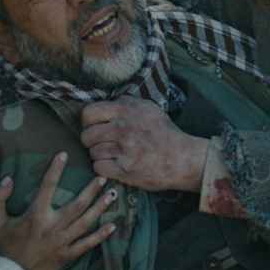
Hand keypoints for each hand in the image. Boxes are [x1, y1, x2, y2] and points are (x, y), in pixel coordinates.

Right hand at [0, 152, 116, 269]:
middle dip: (91, 189)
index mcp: (36, 215)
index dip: (56, 168)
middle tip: (103, 178)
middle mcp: (53, 226)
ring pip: (86, 222)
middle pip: (78, 204)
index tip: (64, 154)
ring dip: (100, 208)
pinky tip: (112, 227)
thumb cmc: (1, 249)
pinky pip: (87, 245)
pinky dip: (100, 236)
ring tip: (111, 196)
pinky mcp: (66, 256)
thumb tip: (7, 179)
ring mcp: (62, 242)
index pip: (48, 185)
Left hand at [80, 95, 206, 191]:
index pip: (89, 113)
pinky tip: (115, 165)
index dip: (87, 123)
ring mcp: (123, 149)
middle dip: (91, 142)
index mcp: (125, 111)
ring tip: (114, 155)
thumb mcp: (149, 109)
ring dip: (100, 156)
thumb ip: (127, 103)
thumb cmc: (164, 133)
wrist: (182, 158)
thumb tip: (111, 100)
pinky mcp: (124, 169)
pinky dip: (104, 168)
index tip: (93, 128)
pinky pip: (98, 168)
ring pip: (92, 153)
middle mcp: (122, 128)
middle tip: (102, 144)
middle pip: (87, 136)